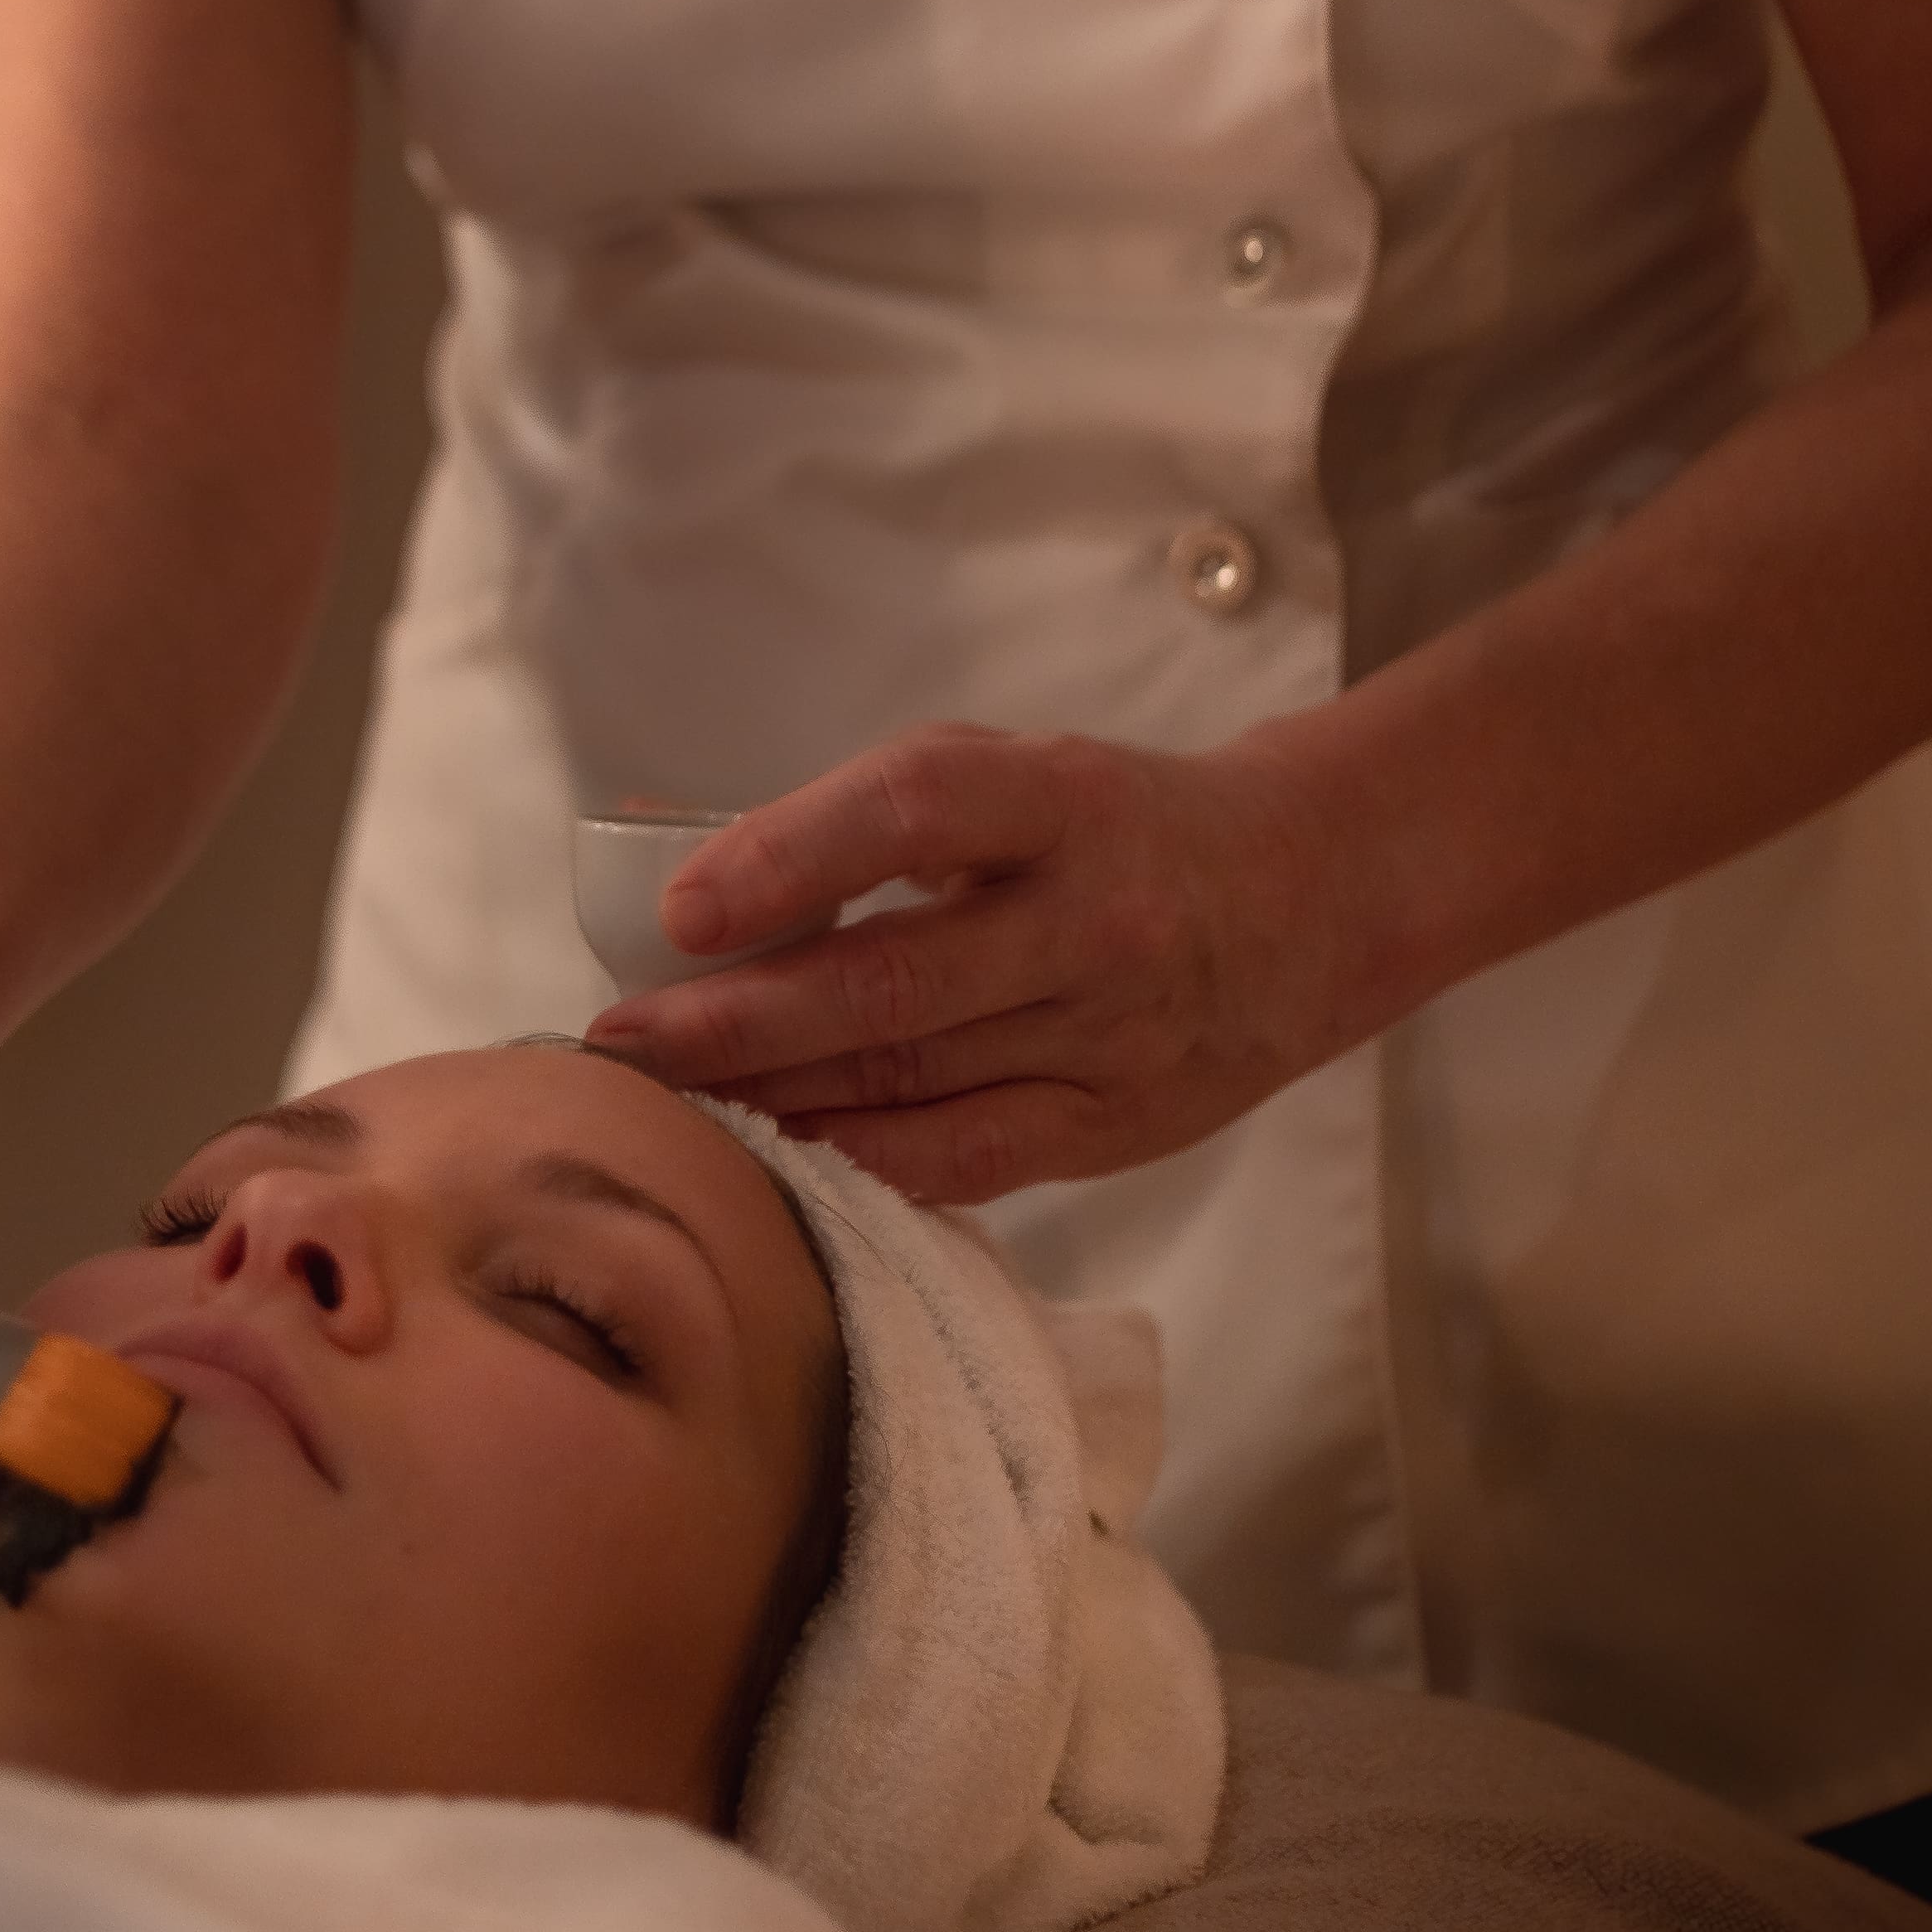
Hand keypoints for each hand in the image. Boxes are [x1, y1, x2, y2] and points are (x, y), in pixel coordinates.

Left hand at [583, 719, 1359, 1209]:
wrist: (1309, 899)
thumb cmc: (1112, 825)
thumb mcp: (1013, 773)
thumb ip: (869, 816)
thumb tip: (675, 859)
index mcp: (1062, 801)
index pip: (916, 811)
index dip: (789, 856)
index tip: (681, 908)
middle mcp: (1095, 920)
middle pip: (894, 983)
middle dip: (738, 1021)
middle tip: (622, 1042)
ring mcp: (1111, 1036)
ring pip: (914, 1083)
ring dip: (772, 1099)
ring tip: (666, 1102)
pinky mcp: (1116, 1127)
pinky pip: (963, 1157)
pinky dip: (856, 1158)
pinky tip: (773, 1155)